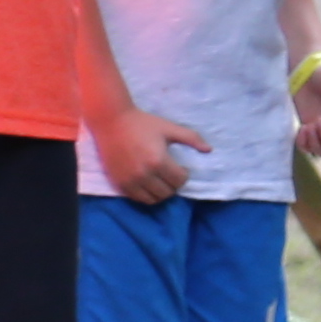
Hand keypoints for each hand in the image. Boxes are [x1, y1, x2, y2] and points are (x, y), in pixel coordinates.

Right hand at [95, 103, 210, 205]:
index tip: (180, 168)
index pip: (179, 180)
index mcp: (158, 160)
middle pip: (167, 192)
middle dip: (173, 185)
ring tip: (160, 181)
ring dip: (160, 193)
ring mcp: (131, 181)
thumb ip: (191, 138)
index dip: (184, 175)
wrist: (111, 122)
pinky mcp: (120, 184)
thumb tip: (209, 150)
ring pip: (153, 200)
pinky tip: (147, 184)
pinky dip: (146, 195)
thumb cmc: (142, 123)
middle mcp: (145, 174)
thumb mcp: (168, 128)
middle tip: (170, 175)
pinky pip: (138, 199)